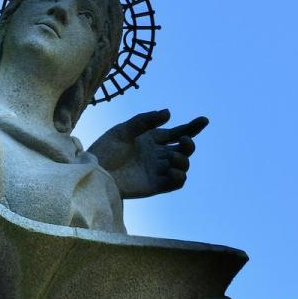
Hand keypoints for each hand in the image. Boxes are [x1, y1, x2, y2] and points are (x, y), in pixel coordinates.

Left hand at [87, 109, 207, 199]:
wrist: (93, 172)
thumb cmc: (104, 150)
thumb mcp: (123, 130)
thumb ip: (145, 121)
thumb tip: (168, 113)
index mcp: (151, 138)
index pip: (177, 132)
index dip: (192, 127)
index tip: (204, 120)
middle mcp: (157, 154)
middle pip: (184, 148)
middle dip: (189, 143)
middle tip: (184, 139)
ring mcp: (157, 169)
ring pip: (183, 165)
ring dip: (184, 160)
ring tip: (172, 156)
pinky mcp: (155, 185)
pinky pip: (176, 182)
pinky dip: (180, 176)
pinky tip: (172, 170)